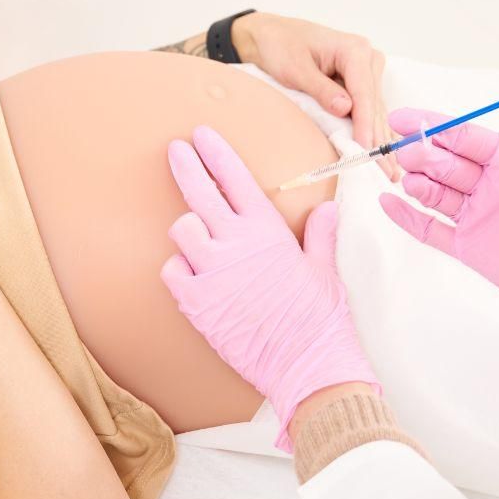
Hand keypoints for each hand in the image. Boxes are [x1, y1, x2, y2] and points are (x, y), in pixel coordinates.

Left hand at [159, 125, 379, 450]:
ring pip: (182, 230)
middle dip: (184, 164)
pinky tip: (195, 276)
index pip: (235, 177)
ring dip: (189, 230)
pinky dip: (179, 269)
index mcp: (268, 230)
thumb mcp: (324, 270)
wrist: (307, 364)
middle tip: (175, 150)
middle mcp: (236, 243)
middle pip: (198, 191)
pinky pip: (172, 270)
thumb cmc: (320, 319)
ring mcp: (212, 270)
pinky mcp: (196, 301)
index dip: (215, 152)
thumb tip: (326, 210)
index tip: (200, 134)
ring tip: (202, 239)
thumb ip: (320, 235)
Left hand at [235, 13, 401, 181]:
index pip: (364, 93)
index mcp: (354, 50)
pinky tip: (383, 154)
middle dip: (378, 139)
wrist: (270, 35)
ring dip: (381, 140)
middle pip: (374, 104)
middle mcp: (367, 59)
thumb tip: (345, 109)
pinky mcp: (360, 82)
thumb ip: (320, 88)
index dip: (365, 123)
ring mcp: (367, 71)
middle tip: (386, 172)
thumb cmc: (280, 46)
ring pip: (375, 111)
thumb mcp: (294, 68)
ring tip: (390, 171)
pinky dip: (373, 132)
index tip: (366, 148)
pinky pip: (368, 110)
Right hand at [378, 76, 498, 376]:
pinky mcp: (468, 248)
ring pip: (434, 193)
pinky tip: (388, 203)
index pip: (465, 137)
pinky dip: (406, 217)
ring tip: (408, 178)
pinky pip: (429, 229)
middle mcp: (491, 186)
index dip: (434, 126)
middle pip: (445, 162)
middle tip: (407, 152)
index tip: (403, 118)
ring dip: (416, 182)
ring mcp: (478, 217)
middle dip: (422, 154)